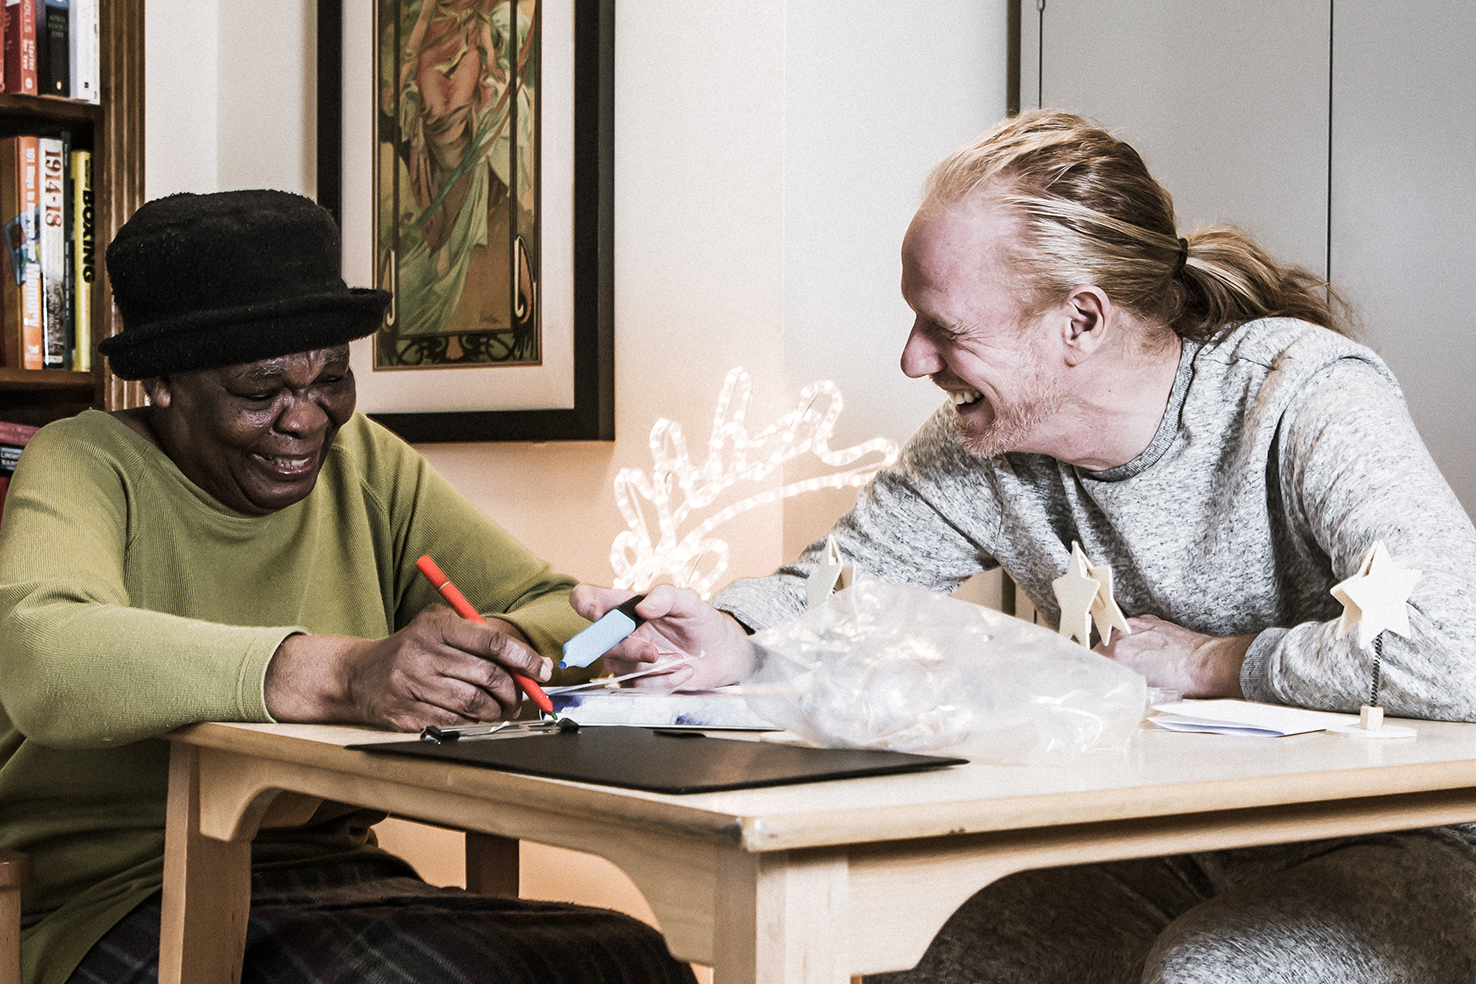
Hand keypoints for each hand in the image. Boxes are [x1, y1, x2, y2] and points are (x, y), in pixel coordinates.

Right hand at [264, 605, 552, 730]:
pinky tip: (477, 718)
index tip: (542, 670)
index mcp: (436, 627)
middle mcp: (423, 654)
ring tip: (502, 709)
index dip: (524, 658)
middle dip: (514, 690)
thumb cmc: (412, 647)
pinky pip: (453, 723)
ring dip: (497, 710)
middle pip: (487, 676)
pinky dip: (474, 724)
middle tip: (522, 697)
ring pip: (473, 704)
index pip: (492, 642)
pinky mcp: (405, 713)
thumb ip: (480, 635)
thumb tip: (531, 660)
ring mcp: (412, 685)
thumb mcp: (438, 625)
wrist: (357, 674)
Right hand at [568, 584, 756, 690]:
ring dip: (651, 667)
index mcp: (624, 606)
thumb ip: (666, 596)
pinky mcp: (636, 682)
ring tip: (679, 659)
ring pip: (618, 667)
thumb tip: (642, 606)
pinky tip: (683, 671)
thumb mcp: (689, 602)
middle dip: (626, 649)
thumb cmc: (699, 622)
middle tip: (652, 652)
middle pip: (598, 641)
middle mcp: (619, 633)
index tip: (595, 611)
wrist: (720, 654)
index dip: (583, 602)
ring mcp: (625, 660)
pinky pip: (639, 686)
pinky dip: (665, 680)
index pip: (587, 598)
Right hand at [1096, 614, 1253, 697]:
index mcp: (1117, 653)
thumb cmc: (1182, 681)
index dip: (1094, 672)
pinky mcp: (1149, 620)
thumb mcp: (1144, 691)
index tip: (1094, 679)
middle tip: (1113, 674)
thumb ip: (1121, 685)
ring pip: (1115, 637)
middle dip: (1104, 660)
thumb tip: (1111, 689)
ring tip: (1132, 664)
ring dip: (1118, 648)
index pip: (1092, 662)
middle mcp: (1123, 634)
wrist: (1209, 663)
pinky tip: (1145, 653)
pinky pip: (1131, 630)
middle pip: (1100, 647)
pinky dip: (1133, 640)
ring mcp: (1136, 624)